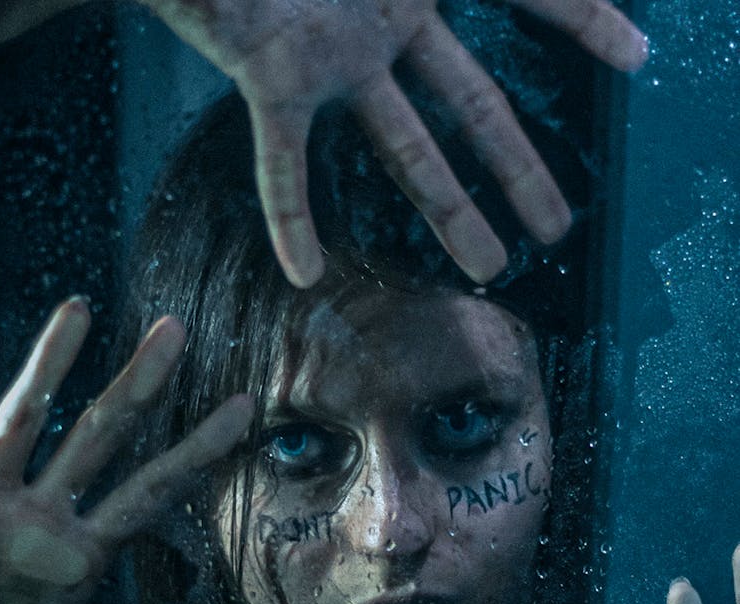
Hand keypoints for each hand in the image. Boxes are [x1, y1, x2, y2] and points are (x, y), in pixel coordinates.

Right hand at [0, 297, 251, 603]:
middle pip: (110, 439)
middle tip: (184, 328)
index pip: (153, 491)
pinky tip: (61, 322)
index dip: (198, 451)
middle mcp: (45, 518)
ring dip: (78, 367)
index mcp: (78, 558)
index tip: (245, 411)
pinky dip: (30, 377)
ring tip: (109, 312)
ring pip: (49, 420)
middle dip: (147, 387)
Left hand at [143, 0, 647, 287]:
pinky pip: (282, 159)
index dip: (584, 19)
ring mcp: (336, 55)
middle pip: (471, 105)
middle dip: (517, 168)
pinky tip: (305, 274)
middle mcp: (388, 20)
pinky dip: (291, 217)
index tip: (634, 58)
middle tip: (555, 227)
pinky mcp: (272, 75)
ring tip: (490, 268)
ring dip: (448, 210)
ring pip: (404, 147)